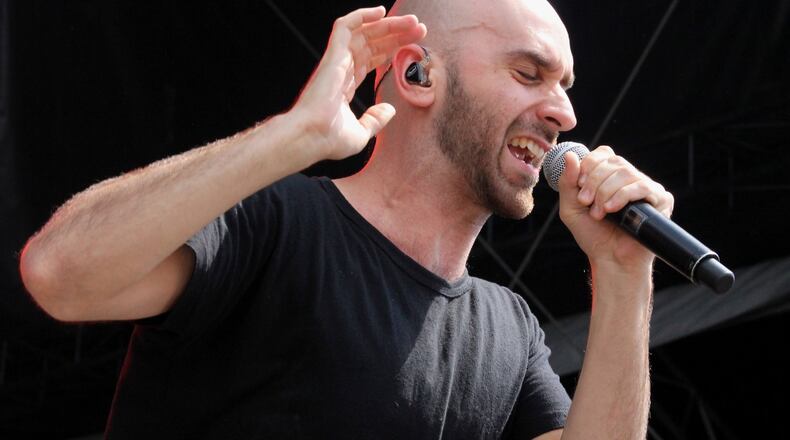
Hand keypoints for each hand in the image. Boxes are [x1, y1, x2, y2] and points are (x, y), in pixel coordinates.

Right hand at [291, 6, 425, 160]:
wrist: (312, 137)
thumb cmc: (329, 139)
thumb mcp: (361, 134)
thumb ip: (375, 120)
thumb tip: (389, 110)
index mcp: (345, 85)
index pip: (370, 59)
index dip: (390, 49)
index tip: (412, 44)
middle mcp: (341, 69)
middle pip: (371, 43)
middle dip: (395, 33)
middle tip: (420, 28)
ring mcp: (336, 61)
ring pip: (363, 32)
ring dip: (387, 23)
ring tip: (412, 21)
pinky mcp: (333, 55)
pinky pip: (345, 26)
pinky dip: (361, 16)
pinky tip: (380, 11)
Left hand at [557, 146, 674, 272]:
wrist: (610, 260)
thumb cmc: (593, 235)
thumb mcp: (571, 208)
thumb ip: (567, 182)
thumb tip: (569, 155)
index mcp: (610, 177)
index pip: (603, 154)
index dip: (590, 165)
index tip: (579, 185)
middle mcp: (630, 179)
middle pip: (613, 162)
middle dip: (594, 181)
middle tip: (586, 202)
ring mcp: (646, 188)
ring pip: (626, 173)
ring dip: (606, 192)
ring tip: (599, 213)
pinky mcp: (661, 200)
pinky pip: (643, 186)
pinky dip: (623, 196)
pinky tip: (613, 209)